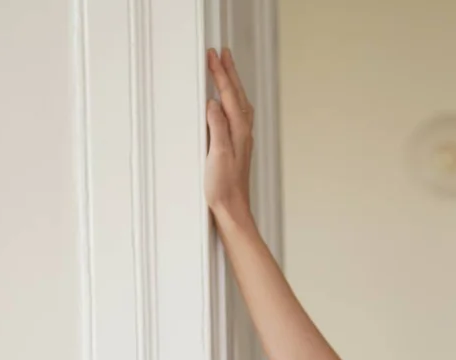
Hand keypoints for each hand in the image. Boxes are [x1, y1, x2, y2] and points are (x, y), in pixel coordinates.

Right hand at [204, 46, 253, 223]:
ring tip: (226, 69)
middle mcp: (243, 133)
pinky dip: (232, 101)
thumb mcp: (217, 155)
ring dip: (232, 84)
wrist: (233, 210)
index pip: (229, 95)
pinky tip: (229, 104)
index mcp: (238, 131)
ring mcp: (241, 140)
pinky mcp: (236, 147)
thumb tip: (214, 103)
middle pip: (237, 95)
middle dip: (229, 72)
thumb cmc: (224, 188)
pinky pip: (237, 115)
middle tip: (222, 53)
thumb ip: (217, 127)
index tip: (213, 55)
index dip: (220, 74)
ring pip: (239, 103)